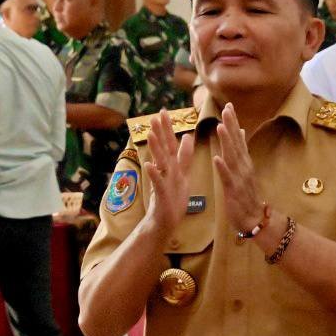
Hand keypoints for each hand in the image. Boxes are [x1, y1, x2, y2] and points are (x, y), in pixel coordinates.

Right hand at [143, 109, 195, 235]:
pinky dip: (154, 174)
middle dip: (161, 132)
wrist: (164, 223)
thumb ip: (184, 156)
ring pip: (160, 162)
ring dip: (155, 147)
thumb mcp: (183, 175)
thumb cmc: (173, 199)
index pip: (171, 144)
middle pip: (164, 149)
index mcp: (173, 167)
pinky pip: (158, 183)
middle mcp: (166, 172)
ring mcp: (163, 182)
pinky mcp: (162, 196)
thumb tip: (187, 136)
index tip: (165, 111)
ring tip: (151, 132)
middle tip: (156, 114)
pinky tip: (149, 164)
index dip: (169, 129)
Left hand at [213, 103, 266, 236]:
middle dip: (231, 126)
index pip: (237, 138)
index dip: (233, 122)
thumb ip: (241, 150)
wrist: (254, 219)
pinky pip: (227, 178)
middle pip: (236, 143)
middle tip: (226, 108)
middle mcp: (243, 167)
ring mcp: (240, 178)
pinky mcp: (234, 191)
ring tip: (220, 127)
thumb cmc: (246, 195)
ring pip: (232, 157)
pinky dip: (222, 168)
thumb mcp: (244, 170)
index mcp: (243, 162)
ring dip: (226, 142)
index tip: (228, 105)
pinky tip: (216, 158)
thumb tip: (240, 130)